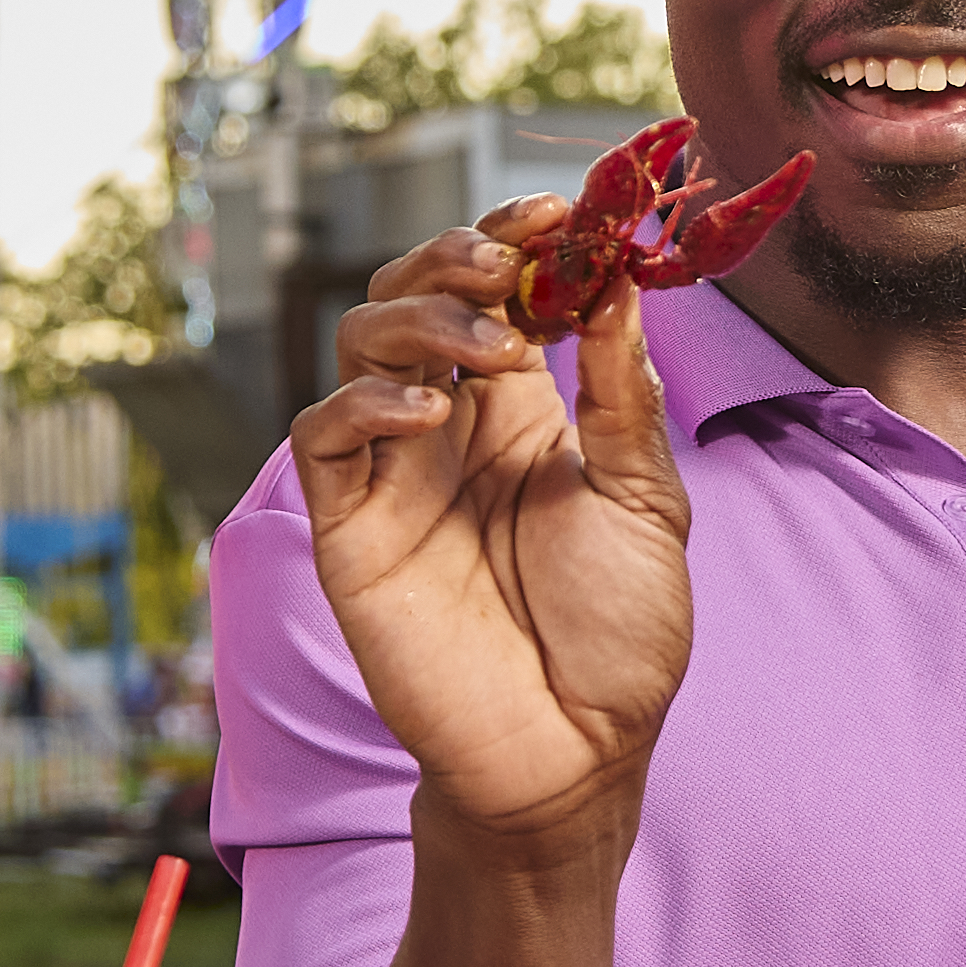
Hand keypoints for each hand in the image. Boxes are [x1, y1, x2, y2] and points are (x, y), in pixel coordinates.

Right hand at [288, 209, 690, 862]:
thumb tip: (618, 282)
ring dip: (419, 314)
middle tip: (512, 255)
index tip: (563, 210)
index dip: (519, 239)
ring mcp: (394, 474)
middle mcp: (450, 428)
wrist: (573, 756)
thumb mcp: (642, 501)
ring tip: (490, 339)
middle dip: (458, 254)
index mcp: (521, 415)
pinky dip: (365, 403)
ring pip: (362, 344)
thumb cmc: (618, 639)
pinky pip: (323, 436)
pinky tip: (430, 412)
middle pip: (417, 295)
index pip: (499, 294)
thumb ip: (622, 395)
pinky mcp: (349, 528)